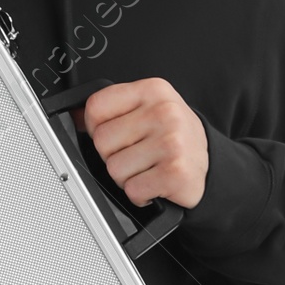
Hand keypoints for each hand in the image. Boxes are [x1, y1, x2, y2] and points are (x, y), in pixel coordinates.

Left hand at [77, 78, 207, 208]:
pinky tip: (155, 183)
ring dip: (127, 177)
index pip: (96, 107)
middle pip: (102, 141)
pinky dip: (140, 194)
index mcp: (153, 90)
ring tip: (148, 168)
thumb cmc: (174, 138)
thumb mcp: (148, 110)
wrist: (210, 165)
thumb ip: (113, 110)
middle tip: (138, 154)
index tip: (117, 134)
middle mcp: (164, 112)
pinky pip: (132, 190)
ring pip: (114, 169)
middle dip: (114, 155)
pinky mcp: (175, 172)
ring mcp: (171, 142)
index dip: (98, 127)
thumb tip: (73, 116)